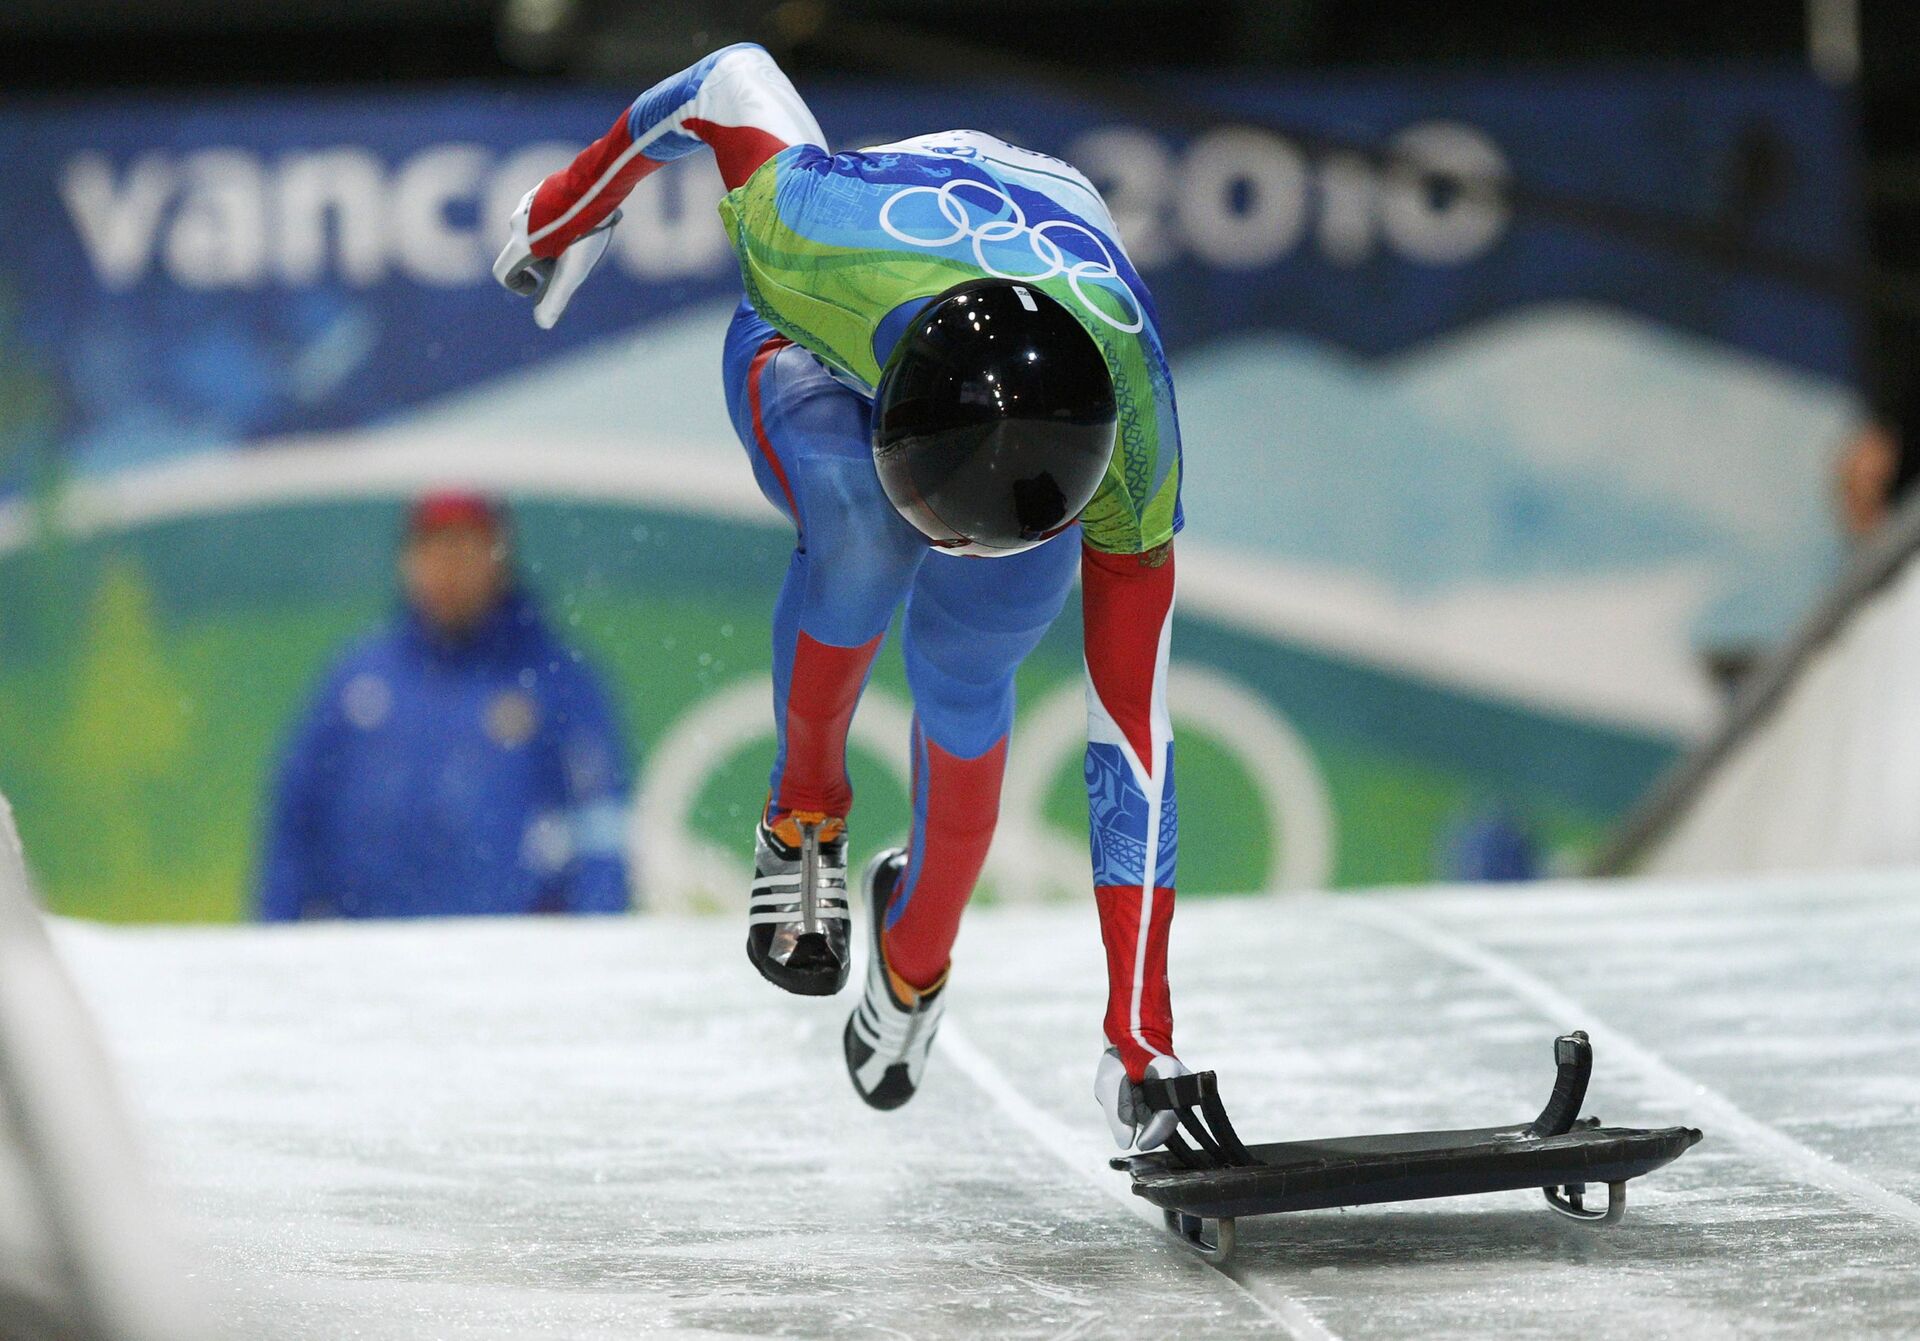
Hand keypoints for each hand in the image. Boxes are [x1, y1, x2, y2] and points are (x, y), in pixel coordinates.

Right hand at [491, 188, 621, 329]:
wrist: (596, 187)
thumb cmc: (584, 232)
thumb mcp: (573, 271)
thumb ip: (557, 297)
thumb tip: (543, 323)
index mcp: (520, 243)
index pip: (503, 272)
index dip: (518, 286)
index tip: (538, 286)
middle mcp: (517, 221)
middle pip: (522, 252)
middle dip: (543, 264)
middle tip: (571, 262)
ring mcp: (528, 202)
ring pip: (534, 232)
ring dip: (550, 242)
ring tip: (579, 240)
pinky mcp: (541, 189)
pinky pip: (543, 213)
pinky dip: (556, 223)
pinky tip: (580, 222)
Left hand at [1095, 1046, 1191, 1151]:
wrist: (1130, 1043)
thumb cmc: (1118, 1061)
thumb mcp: (1108, 1083)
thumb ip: (1118, 1112)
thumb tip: (1126, 1143)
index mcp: (1167, 1071)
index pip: (1168, 1113)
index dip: (1155, 1132)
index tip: (1140, 1144)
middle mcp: (1182, 1081)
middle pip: (1168, 1119)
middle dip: (1146, 1121)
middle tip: (1127, 1104)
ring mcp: (1183, 1089)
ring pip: (1164, 1118)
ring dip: (1146, 1115)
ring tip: (1130, 1094)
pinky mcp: (1178, 1097)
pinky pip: (1163, 1114)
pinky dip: (1148, 1112)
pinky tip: (1137, 1098)